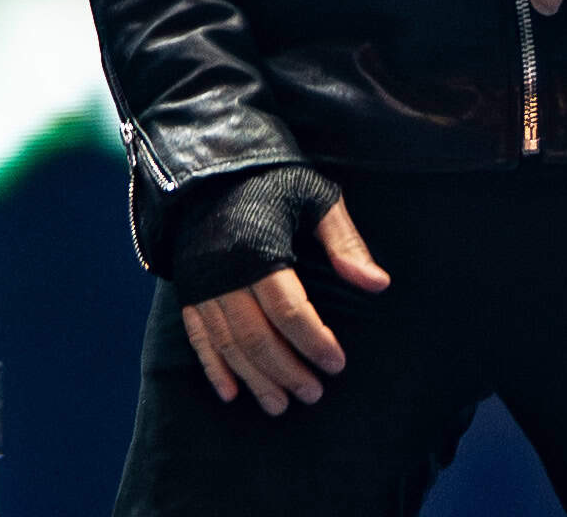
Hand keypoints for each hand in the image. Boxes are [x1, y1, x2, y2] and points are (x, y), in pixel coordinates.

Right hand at [181, 197, 389, 414]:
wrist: (212, 162)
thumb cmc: (274, 177)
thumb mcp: (316, 197)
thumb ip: (345, 242)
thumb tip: (379, 285)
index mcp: (260, 250)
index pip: (290, 312)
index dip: (315, 343)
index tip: (337, 364)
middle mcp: (226, 273)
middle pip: (257, 337)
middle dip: (287, 371)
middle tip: (313, 394)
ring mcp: (202, 283)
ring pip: (229, 345)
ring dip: (254, 379)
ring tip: (280, 405)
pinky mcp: (188, 287)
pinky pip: (198, 337)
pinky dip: (213, 368)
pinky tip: (231, 393)